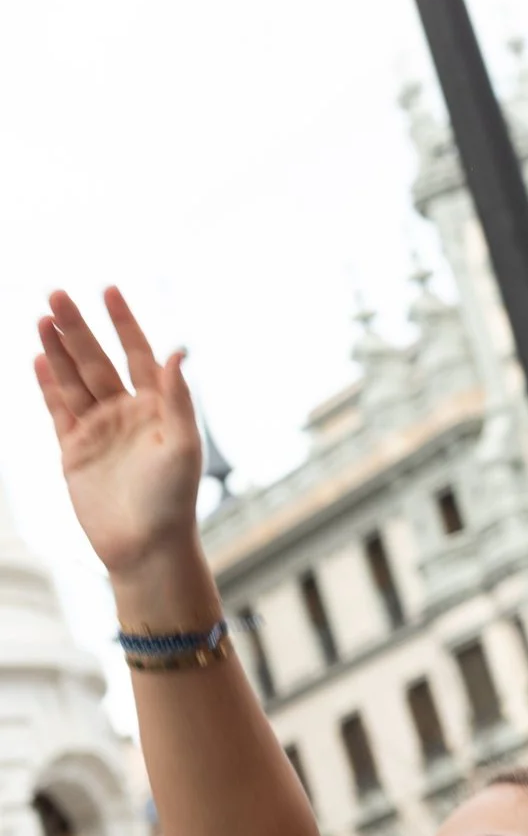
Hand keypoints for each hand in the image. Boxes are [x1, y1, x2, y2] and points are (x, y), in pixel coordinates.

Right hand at [33, 289, 202, 578]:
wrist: (145, 546)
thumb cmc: (173, 499)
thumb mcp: (182, 445)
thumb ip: (178, 398)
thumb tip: (179, 350)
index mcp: (160, 408)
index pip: (139, 355)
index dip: (125, 323)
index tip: (110, 290)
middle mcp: (129, 413)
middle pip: (98, 360)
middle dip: (78, 327)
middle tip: (56, 293)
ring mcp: (100, 429)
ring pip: (74, 379)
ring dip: (58, 349)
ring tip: (43, 316)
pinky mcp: (74, 448)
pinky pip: (58, 408)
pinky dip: (48, 383)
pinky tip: (37, 358)